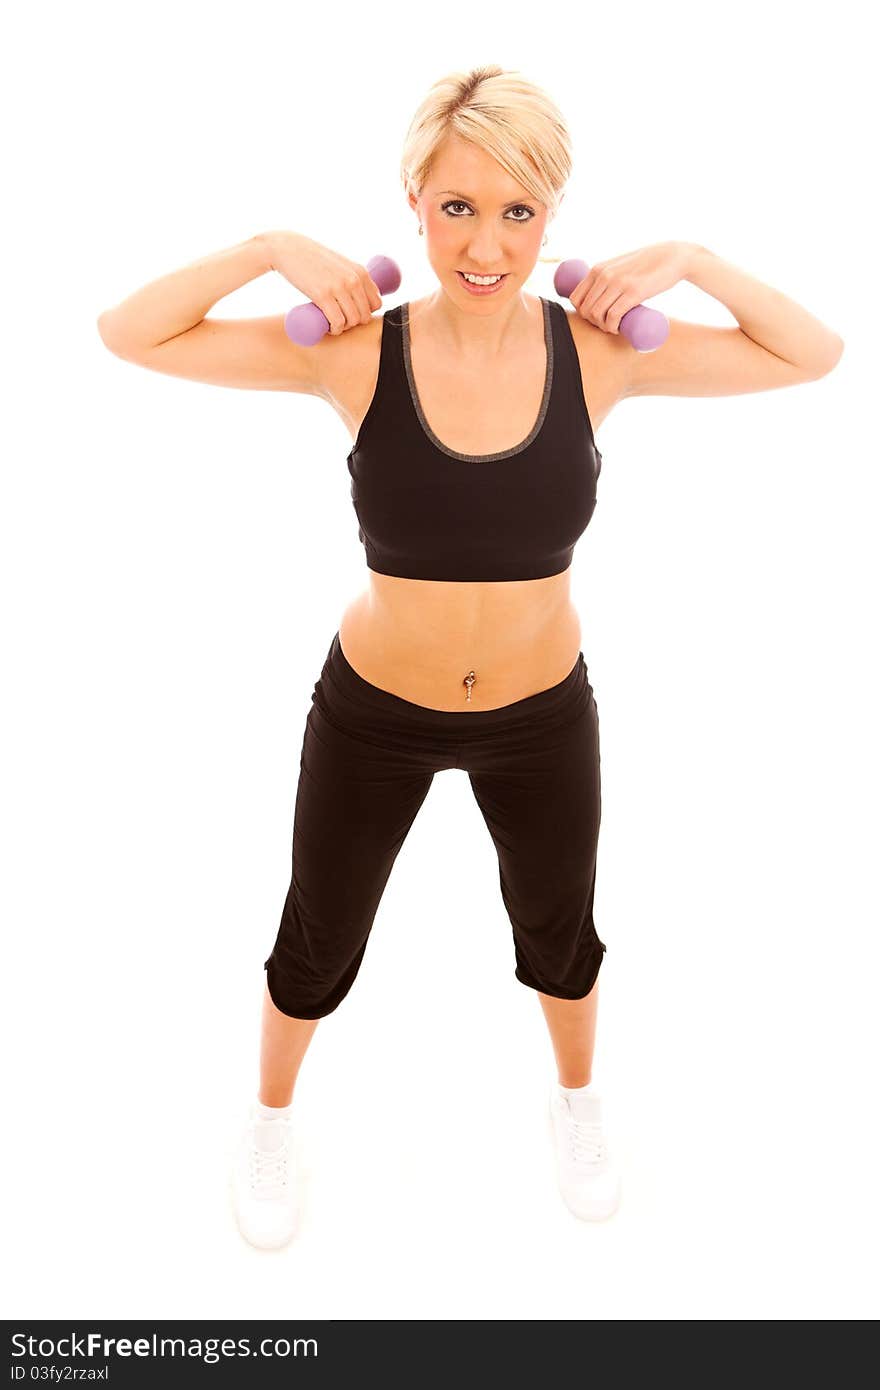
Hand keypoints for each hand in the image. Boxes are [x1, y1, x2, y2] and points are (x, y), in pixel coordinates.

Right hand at [261, 230, 382, 334]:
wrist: (289, 249)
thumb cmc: (315, 259)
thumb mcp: (341, 264)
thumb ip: (354, 277)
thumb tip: (366, 296)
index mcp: (360, 272)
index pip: (376, 304)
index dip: (365, 312)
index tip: (352, 312)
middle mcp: (353, 279)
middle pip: (365, 316)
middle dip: (354, 323)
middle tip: (340, 320)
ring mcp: (338, 288)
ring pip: (352, 321)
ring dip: (343, 327)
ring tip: (333, 323)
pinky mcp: (323, 295)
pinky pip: (337, 323)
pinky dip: (334, 330)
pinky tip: (328, 328)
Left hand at [568, 240, 698, 333]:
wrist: (672, 257)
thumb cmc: (645, 265)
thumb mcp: (619, 266)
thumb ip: (606, 276)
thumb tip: (595, 294)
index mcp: (598, 269)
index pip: (575, 298)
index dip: (582, 313)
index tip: (596, 317)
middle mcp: (604, 275)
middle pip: (585, 310)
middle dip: (593, 323)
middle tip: (608, 324)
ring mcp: (618, 283)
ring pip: (596, 315)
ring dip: (603, 327)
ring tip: (614, 327)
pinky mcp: (633, 292)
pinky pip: (612, 317)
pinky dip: (612, 328)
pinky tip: (619, 329)